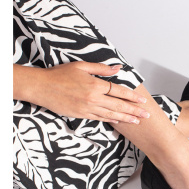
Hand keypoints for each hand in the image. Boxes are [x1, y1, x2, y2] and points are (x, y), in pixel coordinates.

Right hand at [13, 62, 148, 123]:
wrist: (42, 87)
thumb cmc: (60, 74)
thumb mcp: (81, 66)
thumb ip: (101, 69)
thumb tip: (118, 68)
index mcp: (95, 85)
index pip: (119, 91)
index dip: (132, 97)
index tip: (142, 101)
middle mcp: (93, 99)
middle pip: (119, 106)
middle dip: (134, 111)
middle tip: (146, 116)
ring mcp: (87, 109)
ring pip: (111, 115)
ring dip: (126, 119)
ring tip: (137, 122)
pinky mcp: (81, 115)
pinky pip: (99, 118)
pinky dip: (111, 120)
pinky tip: (118, 121)